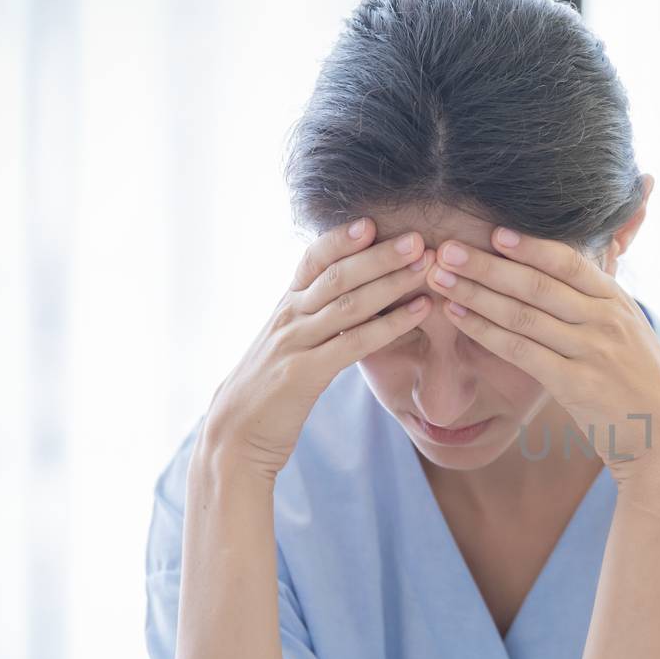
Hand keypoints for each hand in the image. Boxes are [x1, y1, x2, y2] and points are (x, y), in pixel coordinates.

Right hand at [199, 219, 433, 481]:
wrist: (232, 436)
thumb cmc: (269, 390)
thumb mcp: (287, 345)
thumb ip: (312, 318)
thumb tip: (351, 296)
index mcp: (285, 307)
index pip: (311, 260)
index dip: (340, 239)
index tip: (372, 222)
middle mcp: (288, 317)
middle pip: (337, 275)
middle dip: (380, 255)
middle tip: (418, 239)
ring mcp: (295, 344)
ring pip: (349, 304)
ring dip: (393, 282)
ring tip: (426, 267)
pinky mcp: (305, 374)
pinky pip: (355, 343)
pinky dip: (392, 324)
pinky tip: (420, 312)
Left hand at [427, 229, 659, 494]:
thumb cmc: (640, 383)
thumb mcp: (631, 331)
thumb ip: (602, 300)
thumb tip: (577, 265)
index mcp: (617, 302)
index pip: (569, 262)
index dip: (529, 245)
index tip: (493, 231)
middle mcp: (605, 320)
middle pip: (537, 284)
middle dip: (488, 264)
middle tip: (448, 249)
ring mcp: (591, 352)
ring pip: (523, 314)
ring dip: (477, 293)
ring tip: (440, 278)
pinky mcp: (575, 385)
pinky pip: (521, 351)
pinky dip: (486, 331)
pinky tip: (460, 317)